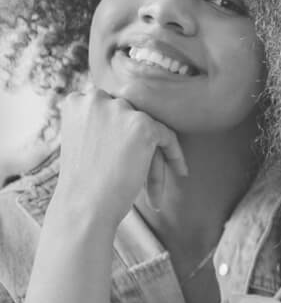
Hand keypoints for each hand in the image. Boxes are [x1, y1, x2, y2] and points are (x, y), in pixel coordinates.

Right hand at [55, 87, 186, 227]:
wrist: (84, 204)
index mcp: (77, 101)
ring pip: (149, 128)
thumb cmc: (82, 182)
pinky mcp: (142, 125)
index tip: (131, 148)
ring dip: (156, 152)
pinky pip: (168, 136)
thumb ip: (99, 125)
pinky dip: (175, 155)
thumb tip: (121, 121)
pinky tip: (181, 171)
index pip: (111, 108)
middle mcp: (96, 98)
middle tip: (146, 164)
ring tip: (163, 174)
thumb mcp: (82, 142)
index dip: (123, 129)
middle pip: (131, 116)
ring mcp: (120, 109)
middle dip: (140, 140)